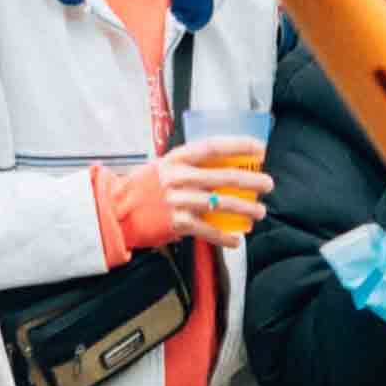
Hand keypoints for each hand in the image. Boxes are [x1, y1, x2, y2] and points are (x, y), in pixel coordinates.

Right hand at [153, 139, 268, 243]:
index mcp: (175, 159)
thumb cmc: (143, 188)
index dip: (237, 146)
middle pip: (222, 176)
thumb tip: (222, 166)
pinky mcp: (176, 223)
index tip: (259, 148)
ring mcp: (177, 200)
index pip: (212, 147)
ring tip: (259, 211)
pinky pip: (207, 230)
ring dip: (244, 208)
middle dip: (250, 181)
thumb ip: (188, 166)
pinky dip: (223, 236)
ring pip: (220, 203)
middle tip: (267, 184)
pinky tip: (235, 240)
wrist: (117, 211)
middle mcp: (177, 177)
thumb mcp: (163, 168)